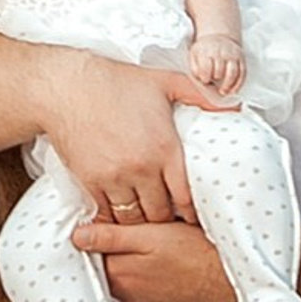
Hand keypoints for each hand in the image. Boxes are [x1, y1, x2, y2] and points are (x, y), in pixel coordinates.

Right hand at [44, 59, 227, 226]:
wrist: (66, 87)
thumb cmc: (116, 82)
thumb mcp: (164, 82)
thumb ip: (201, 96)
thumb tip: (234, 105)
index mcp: (164, 148)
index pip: (186, 197)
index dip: (191, 212)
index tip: (191, 216)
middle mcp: (142, 168)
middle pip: (161, 213)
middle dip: (166, 218)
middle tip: (169, 218)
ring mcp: (115, 178)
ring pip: (135, 218)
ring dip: (141, 219)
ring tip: (146, 217)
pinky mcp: (91, 182)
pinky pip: (108, 214)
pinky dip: (115, 217)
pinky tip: (120, 213)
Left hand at [68, 218, 239, 301]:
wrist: (233, 285)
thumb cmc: (198, 255)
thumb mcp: (153, 236)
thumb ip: (112, 237)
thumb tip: (77, 237)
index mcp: (119, 272)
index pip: (92, 249)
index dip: (98, 229)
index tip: (106, 214)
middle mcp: (126, 293)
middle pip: (106, 262)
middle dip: (112, 244)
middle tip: (130, 222)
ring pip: (125, 273)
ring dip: (129, 258)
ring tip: (148, 239)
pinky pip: (141, 286)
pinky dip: (145, 272)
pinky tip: (160, 259)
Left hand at [188, 34, 245, 98]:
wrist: (218, 35)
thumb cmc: (205, 49)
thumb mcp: (194, 54)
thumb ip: (194, 67)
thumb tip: (200, 79)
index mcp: (207, 50)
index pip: (206, 66)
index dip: (205, 76)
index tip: (205, 81)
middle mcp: (221, 51)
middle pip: (220, 69)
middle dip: (216, 79)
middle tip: (213, 84)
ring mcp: (232, 55)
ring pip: (233, 72)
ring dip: (228, 85)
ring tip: (223, 92)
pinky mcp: (241, 58)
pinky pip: (242, 73)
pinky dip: (238, 84)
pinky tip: (233, 91)